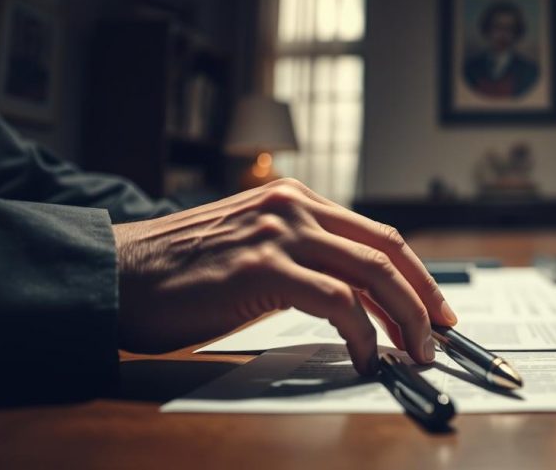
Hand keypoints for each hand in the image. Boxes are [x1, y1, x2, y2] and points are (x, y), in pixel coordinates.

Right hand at [113, 178, 456, 374]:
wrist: (116, 275)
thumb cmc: (180, 271)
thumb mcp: (254, 247)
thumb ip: (302, 255)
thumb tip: (356, 295)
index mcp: (296, 199)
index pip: (378, 235)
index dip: (417, 274)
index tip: (435, 307)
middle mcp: (294, 207)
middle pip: (387, 251)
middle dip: (424, 298)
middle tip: (439, 334)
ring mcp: (280, 234)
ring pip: (372, 274)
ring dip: (404, 318)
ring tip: (414, 352)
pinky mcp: (264, 269)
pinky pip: (337, 302)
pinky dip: (362, 334)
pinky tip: (366, 357)